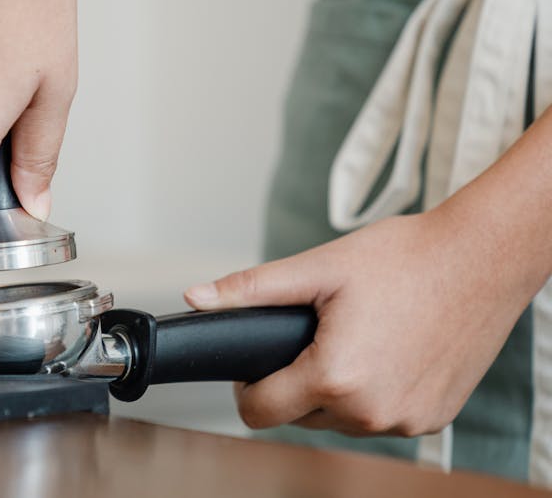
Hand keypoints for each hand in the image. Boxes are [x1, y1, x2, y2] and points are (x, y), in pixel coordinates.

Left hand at [183, 210, 534, 436]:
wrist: (483, 258)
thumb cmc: (406, 258)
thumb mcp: (318, 268)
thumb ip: (250, 290)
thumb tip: (196, 299)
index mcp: (335, 377)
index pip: (260, 412)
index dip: (247, 386)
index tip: (255, 363)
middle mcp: (371, 411)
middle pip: (298, 414)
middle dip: (295, 379)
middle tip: (315, 333)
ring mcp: (406, 420)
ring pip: (339, 419)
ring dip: (334, 388)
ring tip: (352, 337)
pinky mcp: (432, 419)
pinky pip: (380, 417)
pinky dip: (373, 392)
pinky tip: (385, 350)